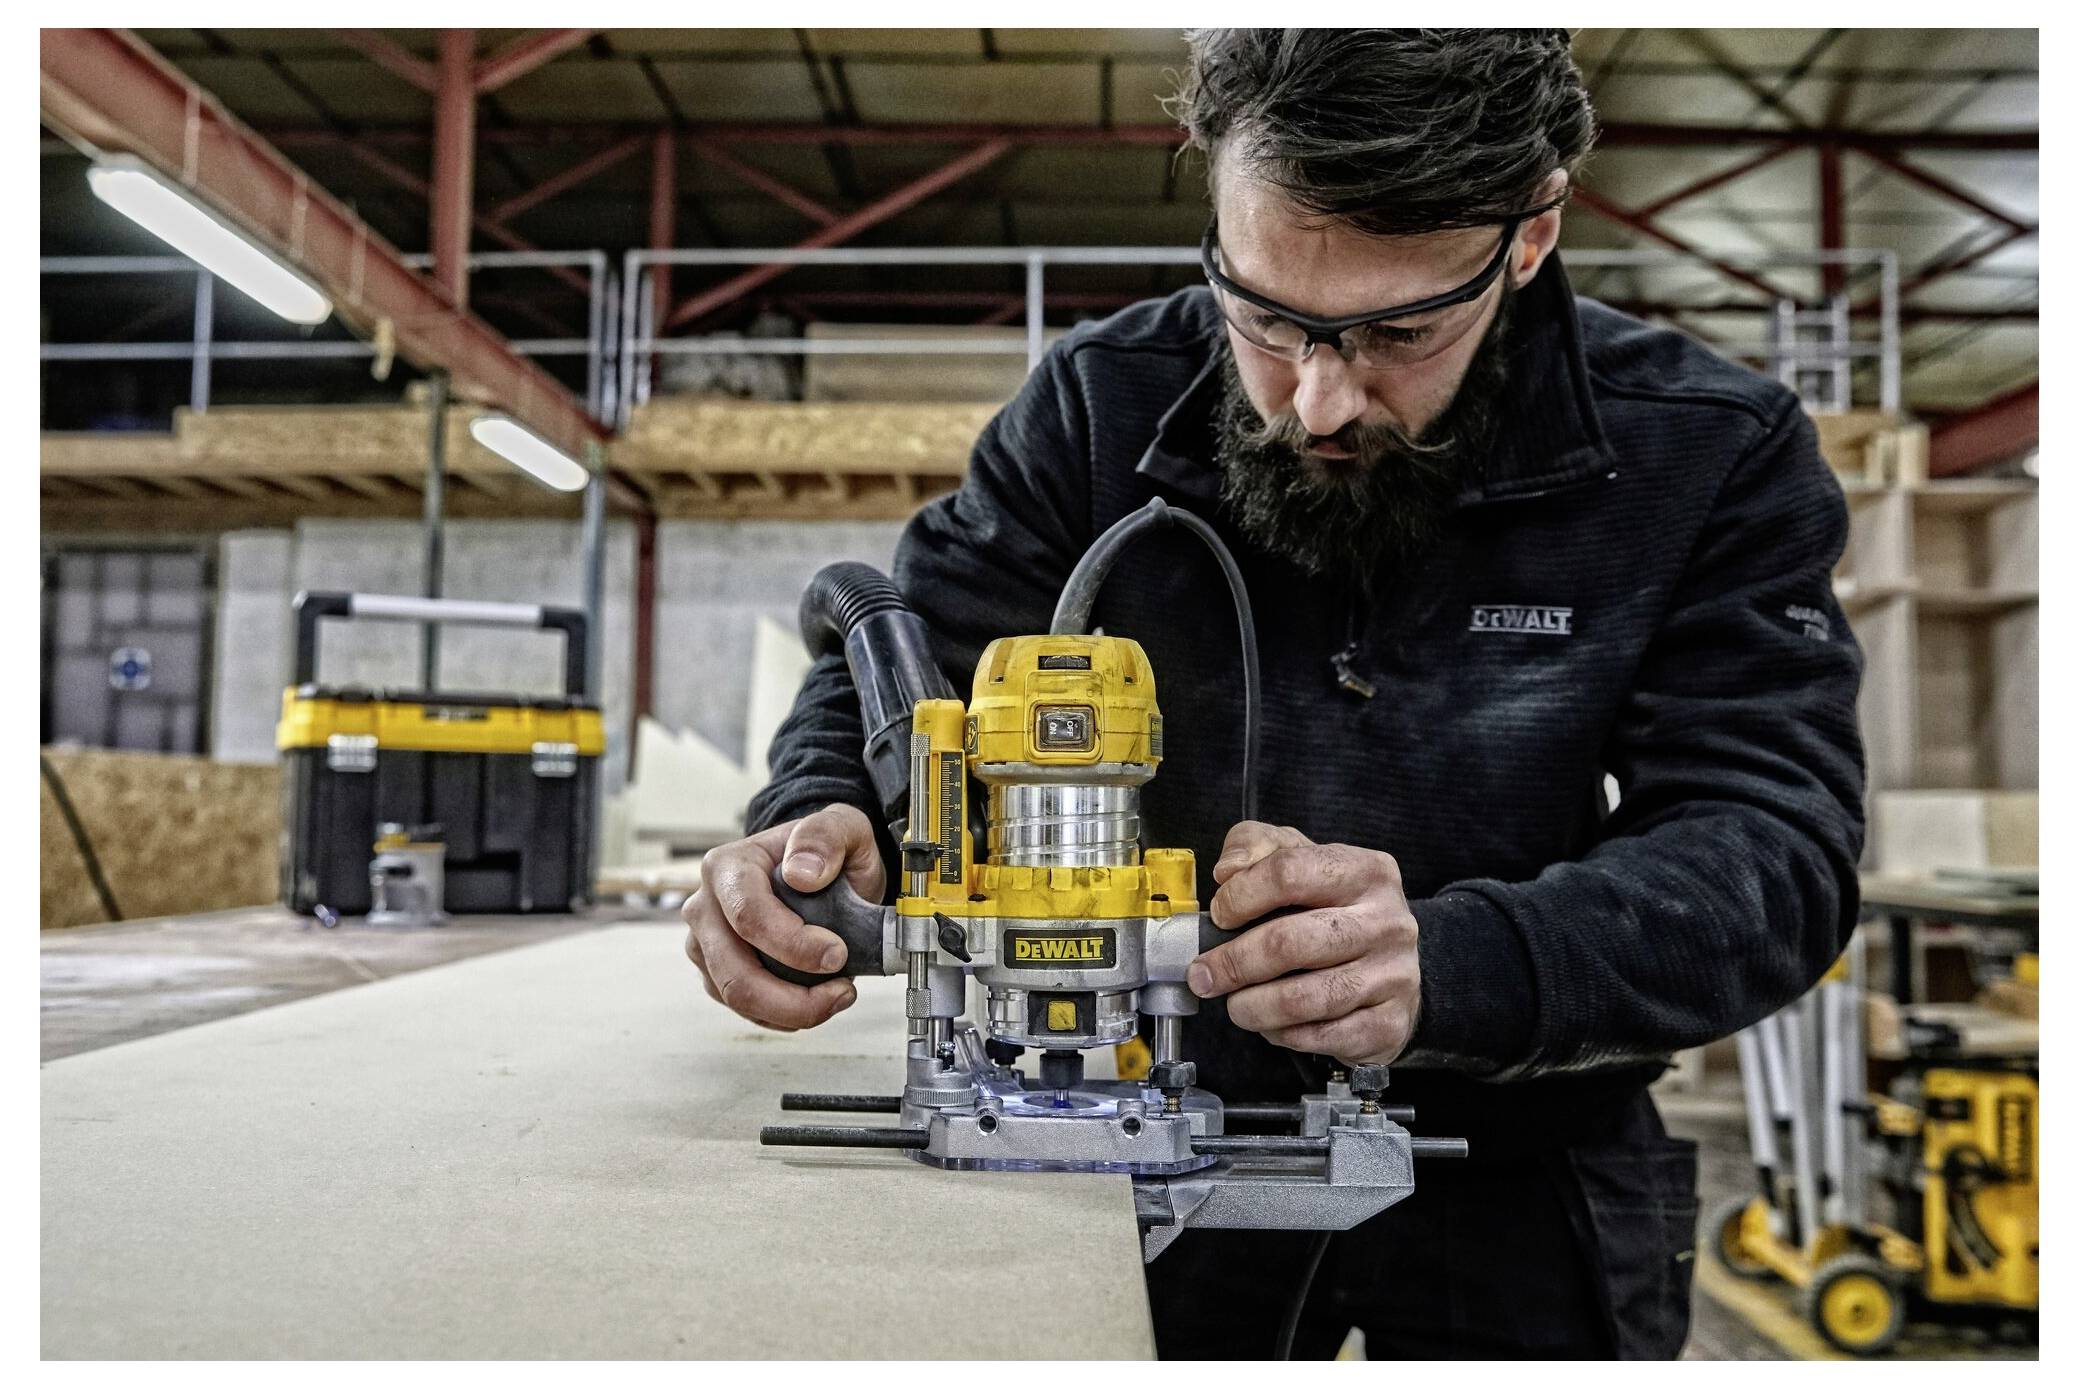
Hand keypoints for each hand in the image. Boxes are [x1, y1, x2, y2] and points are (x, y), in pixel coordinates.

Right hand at [682, 803, 883, 1030]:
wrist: (814, 870)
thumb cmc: (823, 851)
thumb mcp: (841, 827)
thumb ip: (826, 837)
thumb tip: (802, 873)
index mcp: (727, 867)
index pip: (749, 916)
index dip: (794, 945)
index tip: (837, 953)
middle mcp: (705, 907)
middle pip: (734, 971)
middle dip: (792, 996)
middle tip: (842, 991)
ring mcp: (706, 943)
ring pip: (735, 997)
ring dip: (791, 1011)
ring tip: (836, 996)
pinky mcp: (715, 972)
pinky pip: (742, 1009)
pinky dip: (782, 1015)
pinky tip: (814, 1000)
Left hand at [1185, 821, 1420, 1065]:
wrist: (1393, 964)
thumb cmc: (1334, 909)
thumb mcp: (1300, 859)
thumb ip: (1257, 845)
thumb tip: (1228, 870)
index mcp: (1366, 871)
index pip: (1289, 873)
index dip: (1240, 896)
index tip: (1218, 915)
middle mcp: (1387, 921)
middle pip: (1290, 942)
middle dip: (1234, 963)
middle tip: (1204, 974)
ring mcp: (1393, 975)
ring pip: (1304, 998)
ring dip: (1252, 1006)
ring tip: (1235, 1004)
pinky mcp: (1389, 1023)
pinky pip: (1322, 1036)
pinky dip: (1283, 1034)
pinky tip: (1272, 1023)